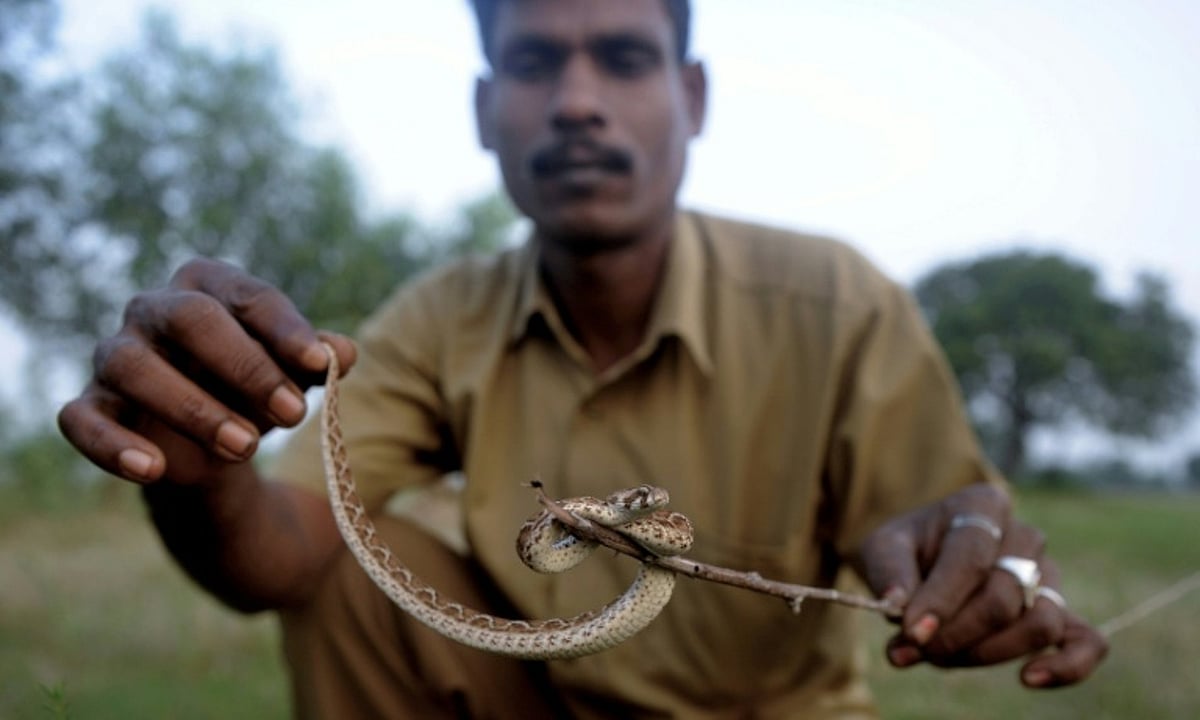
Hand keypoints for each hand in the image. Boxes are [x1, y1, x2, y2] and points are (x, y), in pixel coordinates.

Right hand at [58, 258, 356, 485]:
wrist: (208, 441)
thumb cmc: (254, 387)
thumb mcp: (292, 375)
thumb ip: (316, 361)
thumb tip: (343, 353)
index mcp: (209, 286)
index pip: (247, 296)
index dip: (285, 329)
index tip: (321, 365)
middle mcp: (153, 308)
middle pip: (190, 318)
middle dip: (245, 367)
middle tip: (294, 414)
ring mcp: (114, 355)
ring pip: (134, 367)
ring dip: (193, 409)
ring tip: (247, 449)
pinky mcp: (88, 405)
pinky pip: (80, 419)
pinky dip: (112, 446)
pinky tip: (153, 470)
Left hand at [857, 484, 1107, 687]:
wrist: (926, 560)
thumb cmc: (907, 551)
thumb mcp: (883, 548)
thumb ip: (889, 573)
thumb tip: (899, 606)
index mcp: (982, 505)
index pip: (971, 556)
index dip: (942, 599)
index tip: (911, 632)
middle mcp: (1024, 536)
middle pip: (1003, 597)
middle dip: (955, 634)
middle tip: (912, 649)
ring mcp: (1047, 575)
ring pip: (1039, 623)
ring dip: (988, 652)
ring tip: (939, 658)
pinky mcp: (1061, 613)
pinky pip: (1088, 642)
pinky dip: (1067, 666)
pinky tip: (1028, 678)